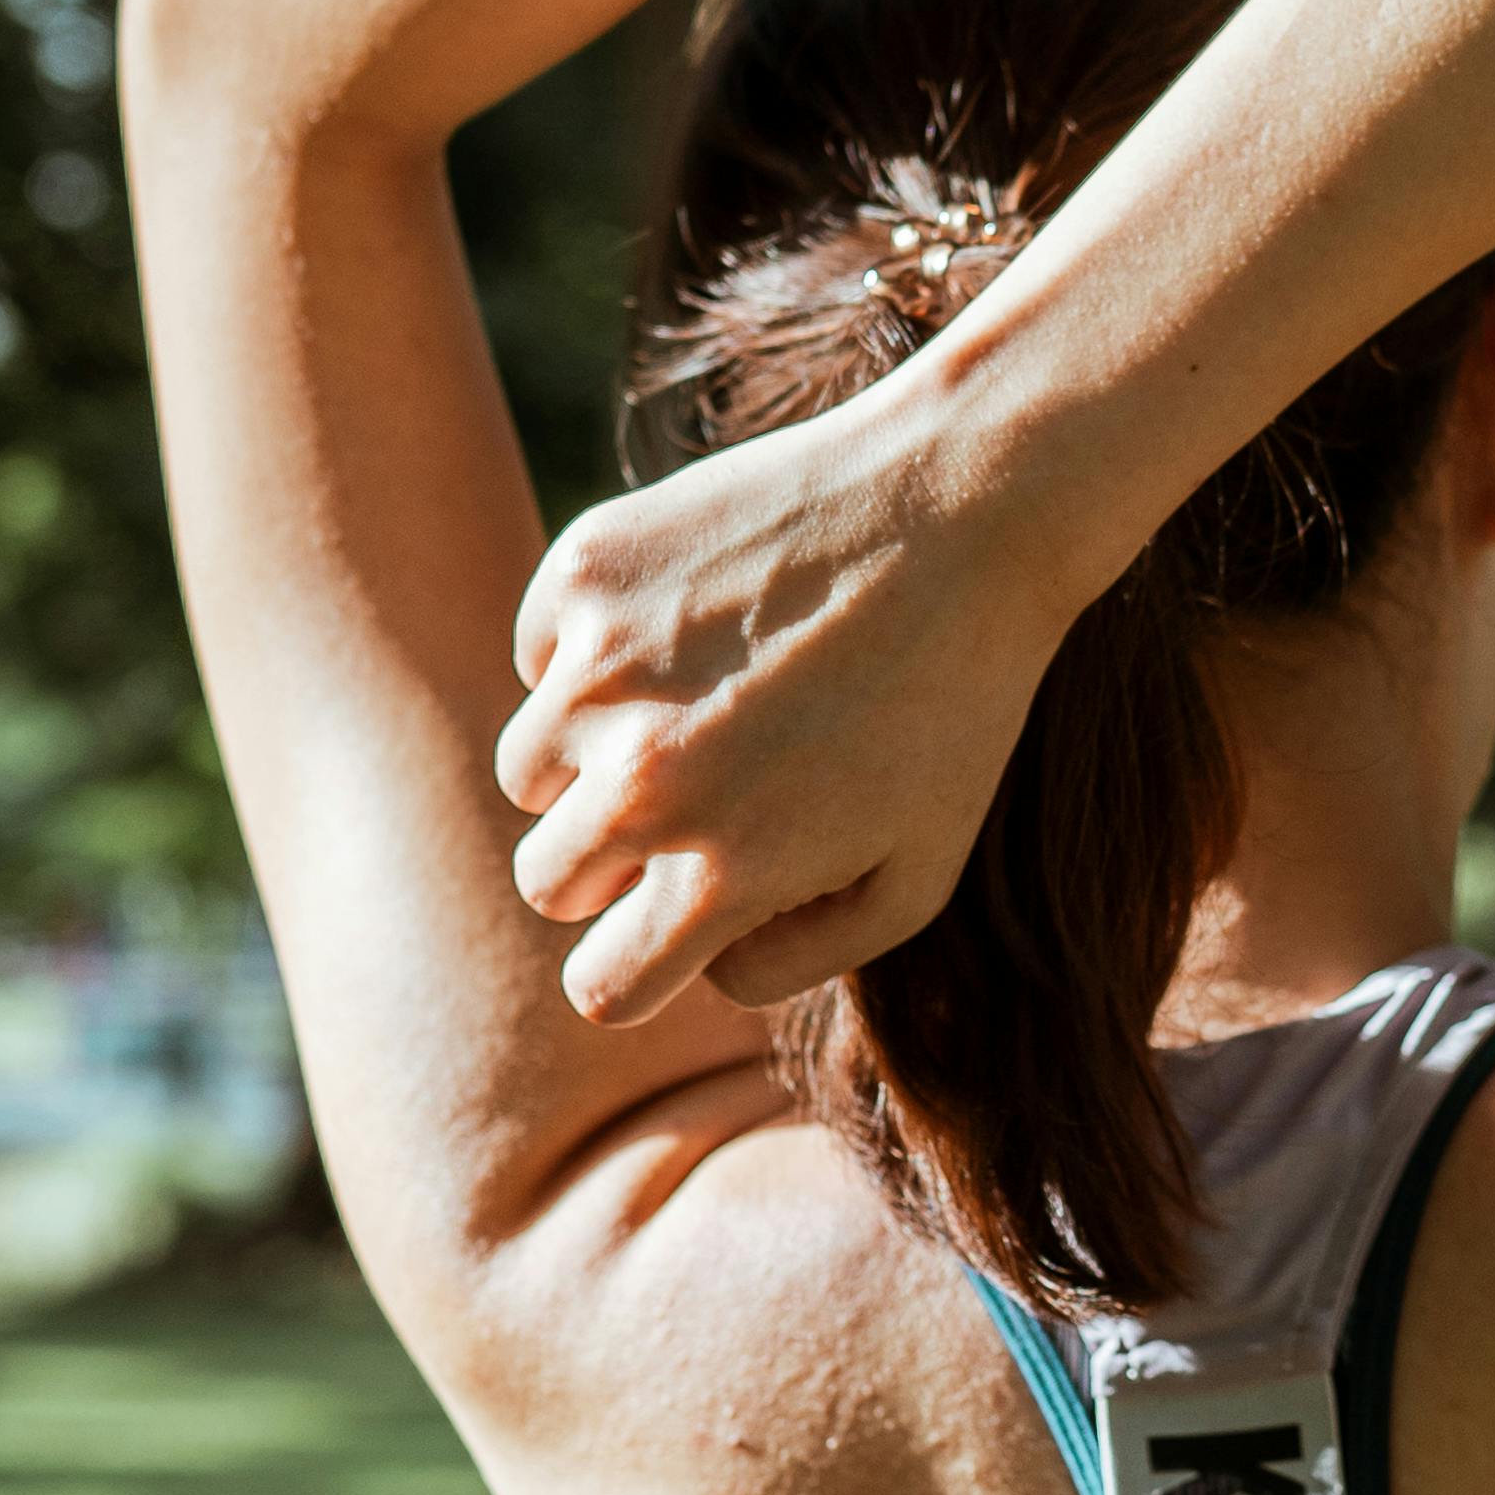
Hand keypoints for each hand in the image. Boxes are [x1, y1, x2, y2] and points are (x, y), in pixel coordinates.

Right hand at [493, 390, 1077, 1026]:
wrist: (965, 506)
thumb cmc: (955, 704)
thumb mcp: (919, 872)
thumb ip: (799, 957)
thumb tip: (700, 972)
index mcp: (722, 873)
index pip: (601, 988)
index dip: (631, 969)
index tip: (660, 930)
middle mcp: (642, 780)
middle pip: (548, 881)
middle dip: (608, 864)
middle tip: (695, 802)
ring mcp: (601, 669)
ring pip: (529, 770)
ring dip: (591, 759)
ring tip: (698, 705)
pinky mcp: (587, 571)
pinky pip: (541, 654)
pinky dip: (593, 655)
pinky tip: (693, 623)